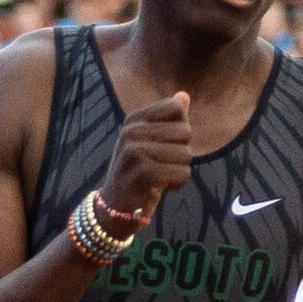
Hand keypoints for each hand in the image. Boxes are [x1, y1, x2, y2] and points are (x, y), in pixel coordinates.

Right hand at [101, 91, 193, 224]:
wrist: (116, 206)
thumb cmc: (138, 171)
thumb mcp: (150, 142)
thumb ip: (169, 120)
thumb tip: (184, 95)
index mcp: (134, 119)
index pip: (175, 108)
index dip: (180, 129)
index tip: (165, 144)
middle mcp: (131, 131)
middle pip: (185, 131)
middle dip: (181, 152)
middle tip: (162, 164)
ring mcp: (135, 151)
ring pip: (186, 154)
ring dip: (180, 170)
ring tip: (160, 177)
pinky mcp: (144, 172)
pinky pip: (182, 173)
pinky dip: (178, 184)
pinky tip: (161, 188)